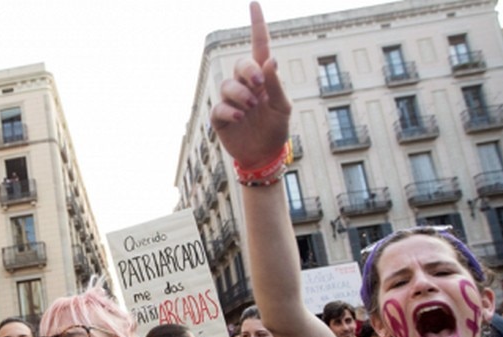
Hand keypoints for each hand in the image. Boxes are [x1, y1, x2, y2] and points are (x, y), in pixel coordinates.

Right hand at [211, 2, 291, 169]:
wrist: (264, 155)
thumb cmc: (276, 129)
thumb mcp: (283, 107)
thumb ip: (276, 84)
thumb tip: (270, 60)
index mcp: (264, 78)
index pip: (259, 47)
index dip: (257, 25)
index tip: (254, 4)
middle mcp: (246, 85)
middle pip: (240, 64)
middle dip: (248, 71)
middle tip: (258, 85)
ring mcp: (232, 101)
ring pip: (227, 85)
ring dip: (240, 94)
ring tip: (251, 107)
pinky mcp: (220, 117)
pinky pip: (219, 107)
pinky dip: (229, 110)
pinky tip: (240, 117)